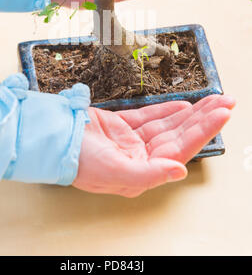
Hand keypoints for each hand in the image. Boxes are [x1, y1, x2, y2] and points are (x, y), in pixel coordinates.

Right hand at [73, 95, 234, 196]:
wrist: (51, 137)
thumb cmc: (78, 159)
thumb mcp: (114, 172)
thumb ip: (149, 174)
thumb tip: (180, 171)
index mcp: (141, 172)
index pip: (180, 149)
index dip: (203, 131)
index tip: (222, 114)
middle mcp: (139, 157)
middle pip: (179, 134)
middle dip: (203, 118)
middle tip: (225, 101)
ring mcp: (130, 140)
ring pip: (167, 124)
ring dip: (190, 112)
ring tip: (212, 100)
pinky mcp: (120, 125)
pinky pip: (149, 116)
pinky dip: (166, 110)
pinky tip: (184, 105)